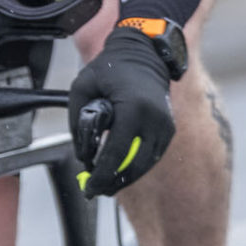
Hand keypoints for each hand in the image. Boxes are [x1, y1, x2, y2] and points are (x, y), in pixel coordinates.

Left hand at [69, 27, 174, 194]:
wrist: (144, 54)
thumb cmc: (110, 69)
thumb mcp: (81, 88)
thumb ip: (76, 122)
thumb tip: (82, 156)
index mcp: (133, 109)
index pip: (116, 153)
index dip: (101, 176)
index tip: (89, 189)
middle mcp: (154, 119)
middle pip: (133, 166)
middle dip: (113, 183)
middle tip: (95, 191)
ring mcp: (165, 126)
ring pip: (145, 165)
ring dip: (125, 178)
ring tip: (106, 185)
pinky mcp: (169, 129)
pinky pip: (152, 157)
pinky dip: (137, 167)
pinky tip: (121, 173)